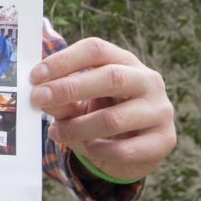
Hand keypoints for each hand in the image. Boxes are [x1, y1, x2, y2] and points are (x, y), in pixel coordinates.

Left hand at [30, 37, 175, 181]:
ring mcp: (160, 110)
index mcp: (125, 61)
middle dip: (69, 89)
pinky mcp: (164, 140)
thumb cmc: (102, 113)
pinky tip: (86, 148)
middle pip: (111, 77)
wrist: (133, 147)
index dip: (64, 60)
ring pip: (115, 119)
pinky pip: (125, 149)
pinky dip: (98, 151)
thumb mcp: (79, 102)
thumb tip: (40, 96)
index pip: (96, 49)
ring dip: (78, 127)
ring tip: (57, 132)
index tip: (36, 76)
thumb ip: (62, 98)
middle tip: (39, 99)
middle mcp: (148, 81)